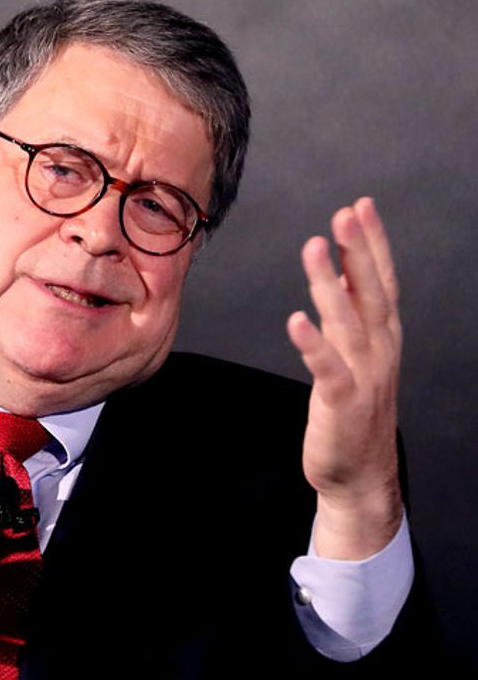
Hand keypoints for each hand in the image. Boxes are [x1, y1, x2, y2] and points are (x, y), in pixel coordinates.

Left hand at [287, 197, 402, 560]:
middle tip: (345, 215)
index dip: (373, 243)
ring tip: (315, 248)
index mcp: (383, 336)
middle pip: (372, 293)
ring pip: (348, 322)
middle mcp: (379, 350)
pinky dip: (313, 344)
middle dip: (359, 251)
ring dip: (332, 284)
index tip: (361, 207)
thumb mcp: (357, 353)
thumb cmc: (354, 408)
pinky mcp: (341, 402)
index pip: (382, 281)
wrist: (360, 472)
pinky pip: (327, 369)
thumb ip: (352, 313)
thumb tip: (346, 270)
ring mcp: (363, 376)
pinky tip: (296, 319)